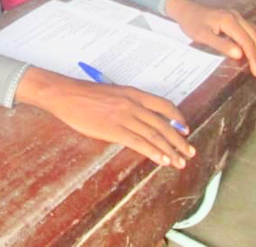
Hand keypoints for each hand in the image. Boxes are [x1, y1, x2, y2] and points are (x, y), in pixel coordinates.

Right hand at [15, 68, 193, 166]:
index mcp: (134, 93)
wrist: (66, 95)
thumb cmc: (85, 95)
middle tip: (189, 152)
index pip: (163, 105)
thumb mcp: (113, 93)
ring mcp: (124, 116)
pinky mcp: (113, 129)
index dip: (177, 118)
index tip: (185, 129)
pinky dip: (153, 152)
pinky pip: (139, 142)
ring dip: (170, 150)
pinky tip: (162, 160)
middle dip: (178, 140)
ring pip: (154, 135)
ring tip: (179, 161)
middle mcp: (133, 104)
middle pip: (163, 123)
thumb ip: (129, 104)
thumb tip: (142, 119)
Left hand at [165, 0, 255, 77]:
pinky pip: (254, 29)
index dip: (254, 58)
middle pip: (255, 37)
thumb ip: (221, 45)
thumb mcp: (202, 36)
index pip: (246, 42)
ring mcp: (238, 17)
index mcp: (229, 21)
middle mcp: (237, 17)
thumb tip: (239, 55)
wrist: (185, 9)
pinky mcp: (237, 19)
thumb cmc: (192, 24)